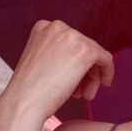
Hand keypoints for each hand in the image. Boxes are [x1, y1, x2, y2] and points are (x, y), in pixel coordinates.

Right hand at [1, 20, 115, 119]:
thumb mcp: (40, 61)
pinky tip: (105, 84)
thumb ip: (58, 53)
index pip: (70, 41)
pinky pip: (105, 58)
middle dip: (84, 71)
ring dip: (92, 76)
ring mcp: (72, 37)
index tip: (71, 79)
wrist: (24, 103)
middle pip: (83, 47)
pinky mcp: (85, 51)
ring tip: (85, 95)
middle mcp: (58, 27)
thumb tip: (81, 58)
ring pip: (94, 54)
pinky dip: (107, 71)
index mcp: (43, 27)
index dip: (73, 62)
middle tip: (81, 92)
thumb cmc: (29, 90)